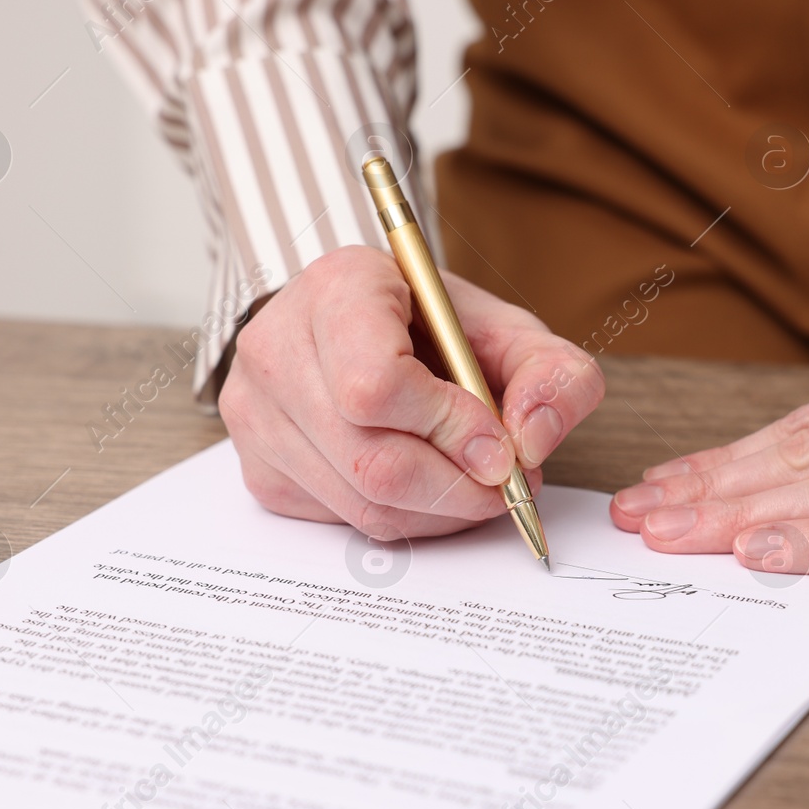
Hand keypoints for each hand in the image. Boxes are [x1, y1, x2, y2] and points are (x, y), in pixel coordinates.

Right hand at [220, 246, 602, 537]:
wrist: (365, 329)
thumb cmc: (434, 328)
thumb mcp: (509, 330)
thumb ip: (553, 374)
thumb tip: (532, 439)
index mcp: (337, 287)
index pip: (376, 383)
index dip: (450, 428)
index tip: (499, 445)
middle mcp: (277, 345)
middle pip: (371, 459)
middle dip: (457, 486)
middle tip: (505, 481)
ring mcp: (255, 410)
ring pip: (360, 502)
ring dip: (439, 510)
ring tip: (475, 482)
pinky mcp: (255, 464)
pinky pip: (341, 521)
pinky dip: (403, 520)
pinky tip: (427, 486)